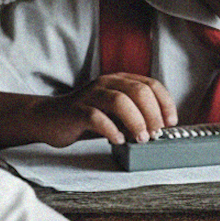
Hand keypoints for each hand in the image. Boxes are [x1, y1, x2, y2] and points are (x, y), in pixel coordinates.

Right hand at [41, 72, 175, 144]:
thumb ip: (135, 116)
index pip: (151, 84)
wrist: (49, 118)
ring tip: (140, 138)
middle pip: (138, 91)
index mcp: (120, 81)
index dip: (165, 103)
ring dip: (135, 121)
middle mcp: (106, 83)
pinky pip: (96, 117)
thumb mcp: (116, 114)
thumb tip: (158, 129)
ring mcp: (90, 95)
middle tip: (155, 134)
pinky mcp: (76, 110)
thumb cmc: (86, 117)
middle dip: (152, 114)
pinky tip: (117, 140)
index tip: (170, 122)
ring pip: (119, 101)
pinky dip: (111, 130)